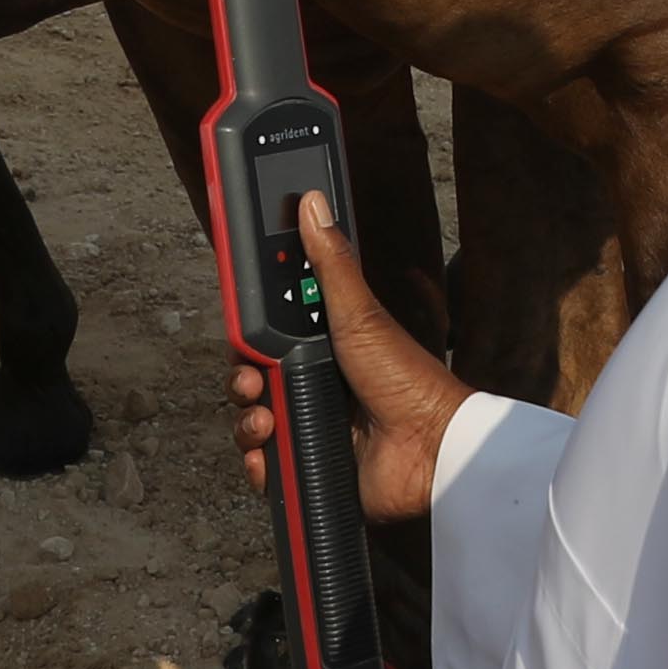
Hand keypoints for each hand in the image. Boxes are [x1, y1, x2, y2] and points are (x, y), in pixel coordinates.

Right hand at [226, 194, 467, 526]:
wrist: (429, 449)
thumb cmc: (405, 377)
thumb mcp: (360, 314)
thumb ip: (330, 262)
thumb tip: (313, 203)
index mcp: (320, 346)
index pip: (264, 335)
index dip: (246, 333)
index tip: (238, 328)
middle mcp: (311, 384)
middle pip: (250, 379)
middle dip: (242, 379)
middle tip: (253, 379)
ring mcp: (308, 424)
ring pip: (251, 421)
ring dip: (247, 421)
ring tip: (267, 419)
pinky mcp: (309, 465)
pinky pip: (266, 465)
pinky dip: (262, 462)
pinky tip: (271, 453)